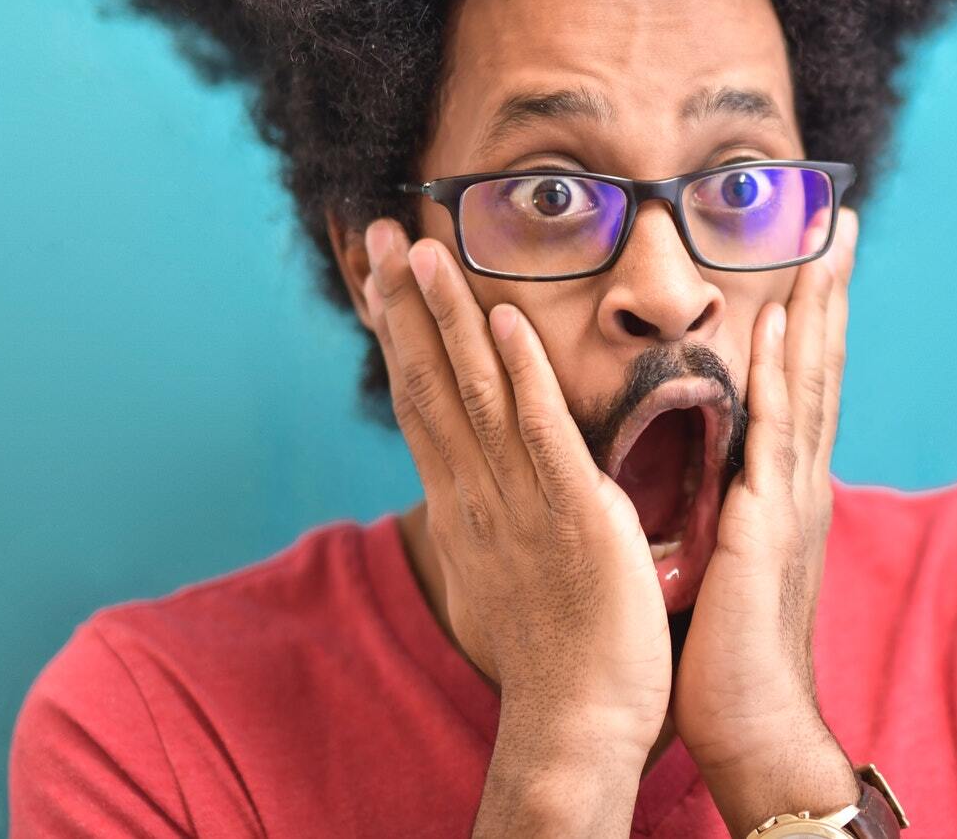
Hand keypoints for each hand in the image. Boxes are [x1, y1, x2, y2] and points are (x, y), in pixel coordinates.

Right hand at [361, 219, 671, 805]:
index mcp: (463, 504)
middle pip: (427, 381)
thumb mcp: (504, 574)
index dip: (399, 333)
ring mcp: (518, 502)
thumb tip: (484, 488)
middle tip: (381, 231)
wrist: (576, 725)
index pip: (419, 400)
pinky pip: (540, 432)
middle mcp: (476, 494)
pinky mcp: (573, 513)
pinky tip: (503, 322)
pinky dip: (519, 374)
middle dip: (403, 303)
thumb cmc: (554, 656)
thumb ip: (496, 519)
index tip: (380, 274)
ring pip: (472, 391)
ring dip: (446, 316)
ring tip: (425, 248)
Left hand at [671, 208, 861, 835]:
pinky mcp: (766, 522)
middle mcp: (801, 481)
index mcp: (788, 488)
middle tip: (840, 221)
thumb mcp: (730, 558)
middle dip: (831, 292)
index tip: (818, 257)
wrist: (756, 726)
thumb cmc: (731, 652)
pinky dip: (781, 374)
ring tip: (824, 243)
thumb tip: (714, 471)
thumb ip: (730, 507)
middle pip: (822, 365)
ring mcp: (791, 497)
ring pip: (810, 383)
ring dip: (818, 309)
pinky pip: (773, 432)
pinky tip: (781, 325)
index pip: (806, 384)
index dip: (815, 319)